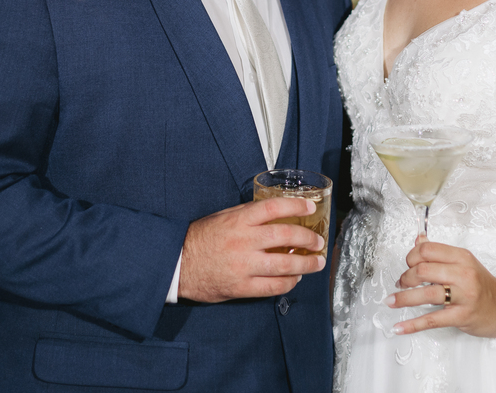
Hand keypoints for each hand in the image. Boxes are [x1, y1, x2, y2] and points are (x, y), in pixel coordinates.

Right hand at [178, 197, 325, 302]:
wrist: (177, 265)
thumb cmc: (198, 239)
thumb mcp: (222, 218)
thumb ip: (247, 215)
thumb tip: (272, 213)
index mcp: (238, 221)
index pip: (273, 209)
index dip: (296, 207)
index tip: (309, 208)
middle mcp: (243, 241)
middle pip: (285, 237)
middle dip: (307, 239)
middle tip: (318, 241)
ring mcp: (243, 265)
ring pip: (284, 265)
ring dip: (306, 264)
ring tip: (316, 263)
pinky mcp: (241, 287)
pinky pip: (272, 287)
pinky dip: (288, 283)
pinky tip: (295, 279)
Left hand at [389, 235, 495, 337]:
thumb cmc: (481, 285)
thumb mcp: (463, 262)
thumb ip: (439, 253)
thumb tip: (418, 239)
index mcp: (461, 257)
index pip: (427, 250)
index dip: (411, 257)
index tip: (407, 265)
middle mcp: (463, 274)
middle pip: (423, 270)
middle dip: (406, 277)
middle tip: (401, 284)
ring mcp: (463, 296)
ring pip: (426, 294)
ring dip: (404, 298)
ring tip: (392, 300)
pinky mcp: (461, 316)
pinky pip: (432, 320)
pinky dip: (413, 324)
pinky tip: (400, 327)